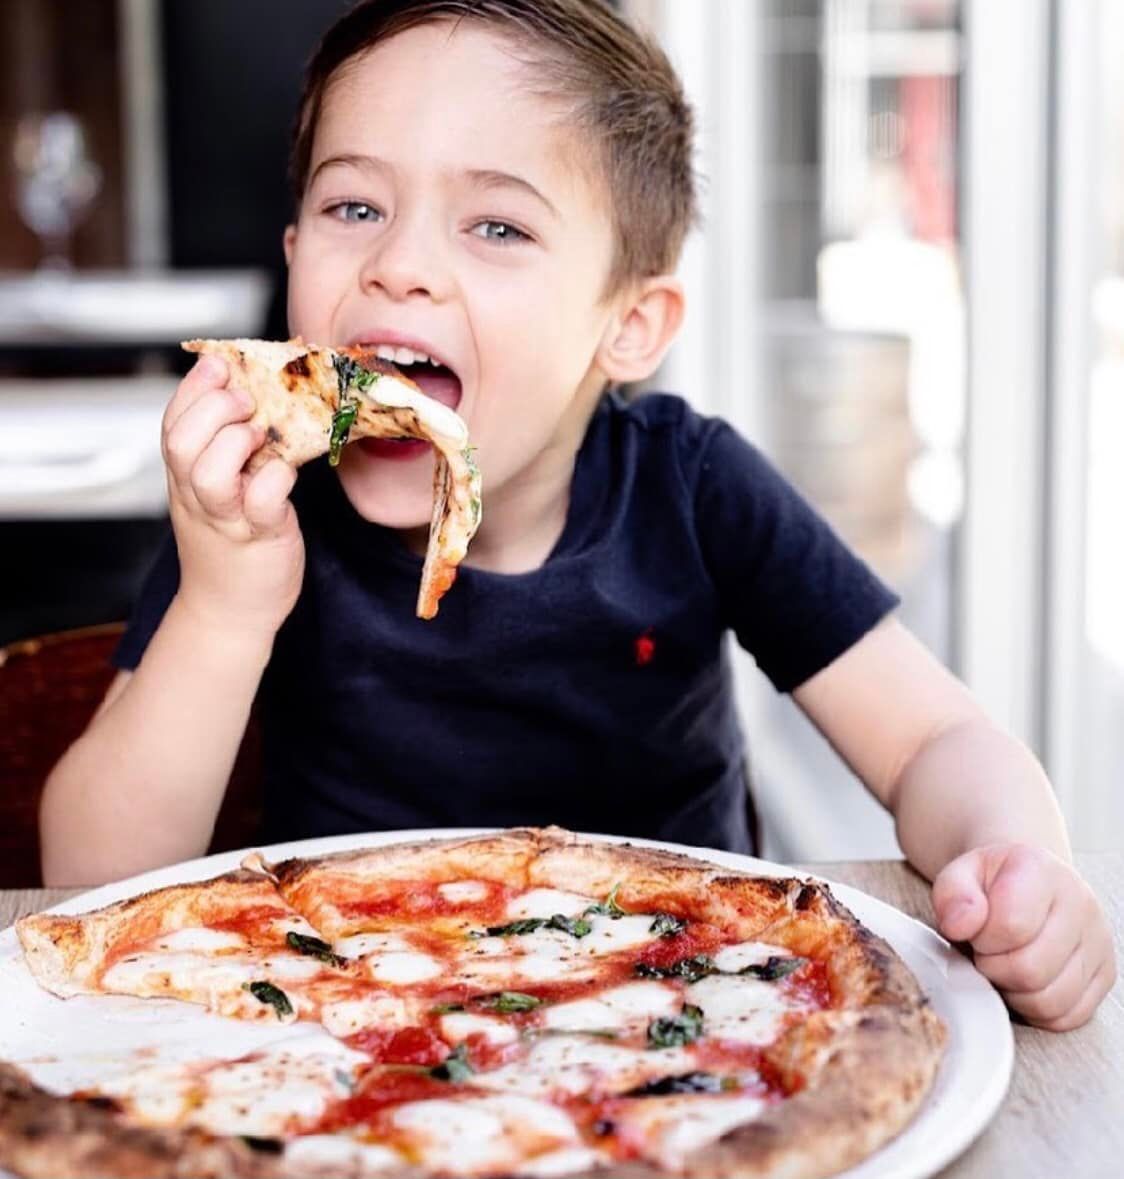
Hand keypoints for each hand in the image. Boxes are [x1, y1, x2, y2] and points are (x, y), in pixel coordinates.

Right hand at [161, 355, 304, 636]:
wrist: (230, 611)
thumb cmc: (232, 544)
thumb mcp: (216, 492)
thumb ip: (223, 449)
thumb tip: (250, 395)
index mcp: (185, 477)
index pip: (173, 420)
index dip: (194, 387)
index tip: (220, 364)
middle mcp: (197, 495)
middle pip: (181, 440)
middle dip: (213, 408)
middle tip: (247, 402)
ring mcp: (226, 518)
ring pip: (208, 471)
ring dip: (235, 442)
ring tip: (260, 437)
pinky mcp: (260, 537)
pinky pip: (262, 500)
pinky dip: (276, 478)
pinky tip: (287, 472)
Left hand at [932, 843, 1116, 1030]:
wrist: (1025, 882)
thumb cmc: (992, 883)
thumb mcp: (960, 875)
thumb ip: (951, 895)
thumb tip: (958, 925)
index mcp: (1042, 870)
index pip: (1011, 925)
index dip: (981, 938)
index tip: (975, 930)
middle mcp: (1080, 904)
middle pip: (1030, 970)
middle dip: (994, 967)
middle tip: (986, 951)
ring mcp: (1098, 942)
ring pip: (1049, 1000)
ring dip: (1013, 991)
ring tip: (1004, 963)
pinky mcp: (1105, 974)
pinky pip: (1066, 1016)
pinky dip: (1035, 1008)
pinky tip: (1023, 981)